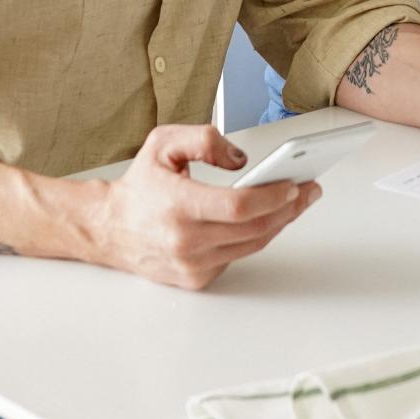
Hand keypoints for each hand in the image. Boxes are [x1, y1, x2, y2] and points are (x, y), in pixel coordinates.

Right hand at [92, 124, 316, 288]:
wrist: (110, 228)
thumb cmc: (140, 186)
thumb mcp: (163, 143)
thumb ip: (204, 139)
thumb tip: (242, 159)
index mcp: (177, 206)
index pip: (238, 206)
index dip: (272, 196)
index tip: (293, 184)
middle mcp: (185, 241)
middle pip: (253, 229)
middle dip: (289, 208)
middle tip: (308, 190)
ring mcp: (192, 265)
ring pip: (251, 246)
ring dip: (280, 223)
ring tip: (297, 202)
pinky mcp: (196, 278)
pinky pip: (237, 256)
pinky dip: (255, 237)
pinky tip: (267, 219)